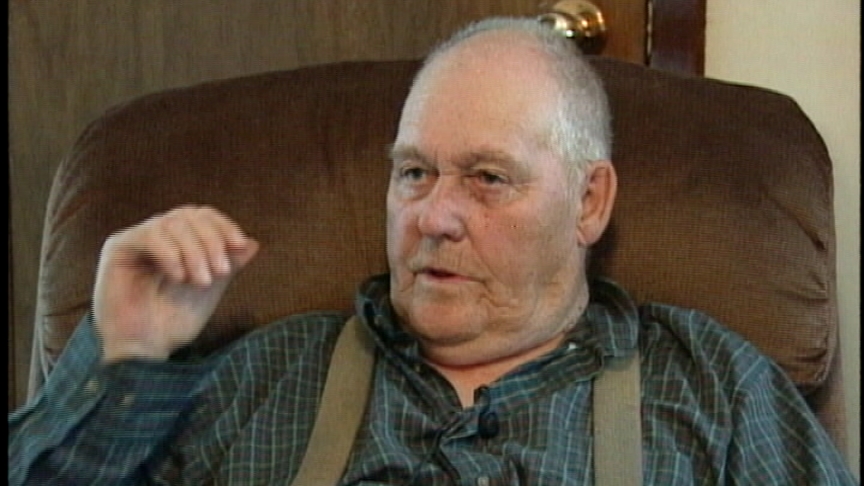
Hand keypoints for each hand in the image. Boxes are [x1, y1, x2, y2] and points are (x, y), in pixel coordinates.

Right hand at [92, 205, 258, 362]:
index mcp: (178, 241)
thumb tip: (252, 243)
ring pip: (173, 223)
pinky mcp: (117, 248)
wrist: (144, 350)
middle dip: (212, 241)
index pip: (203, 216)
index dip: (224, 226)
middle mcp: (156, 235)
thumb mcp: (211, 289)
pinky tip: (178, 277)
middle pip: (190, 215)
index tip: (240, 245)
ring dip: (194, 252)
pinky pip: (150, 235)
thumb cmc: (174, 322)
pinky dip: (170, 253)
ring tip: (200, 282)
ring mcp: (136, 239)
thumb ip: (229, 265)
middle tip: (220, 272)